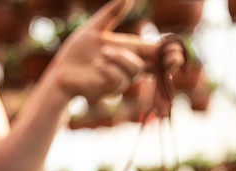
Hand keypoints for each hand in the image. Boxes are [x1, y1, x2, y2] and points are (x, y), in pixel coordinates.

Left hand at [49, 0, 184, 101]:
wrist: (59, 72)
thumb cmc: (75, 54)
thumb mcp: (94, 29)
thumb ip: (112, 13)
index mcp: (130, 52)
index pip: (157, 53)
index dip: (171, 53)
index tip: (176, 51)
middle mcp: (128, 68)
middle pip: (156, 66)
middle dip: (167, 62)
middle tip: (172, 57)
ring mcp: (119, 81)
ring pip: (135, 69)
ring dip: (120, 58)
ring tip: (102, 53)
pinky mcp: (108, 90)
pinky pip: (118, 79)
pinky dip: (109, 69)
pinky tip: (98, 64)